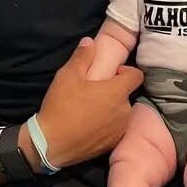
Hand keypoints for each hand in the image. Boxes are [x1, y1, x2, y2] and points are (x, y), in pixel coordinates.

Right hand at [23, 37, 142, 169]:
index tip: (112, 73)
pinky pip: (115, 129)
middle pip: (127, 95)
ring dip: (112, 109)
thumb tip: (89, 41)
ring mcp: (119, 130)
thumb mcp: (67, 75)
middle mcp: (124, 112)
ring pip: (122, 113)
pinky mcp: (111, 145)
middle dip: (115, 91)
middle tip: (95, 92)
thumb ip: (82, 56)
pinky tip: (90, 126)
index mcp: (117, 92)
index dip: (126, 71)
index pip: (137, 76)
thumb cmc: (61, 106)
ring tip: (91, 109)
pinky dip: (107, 126)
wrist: (50, 144)